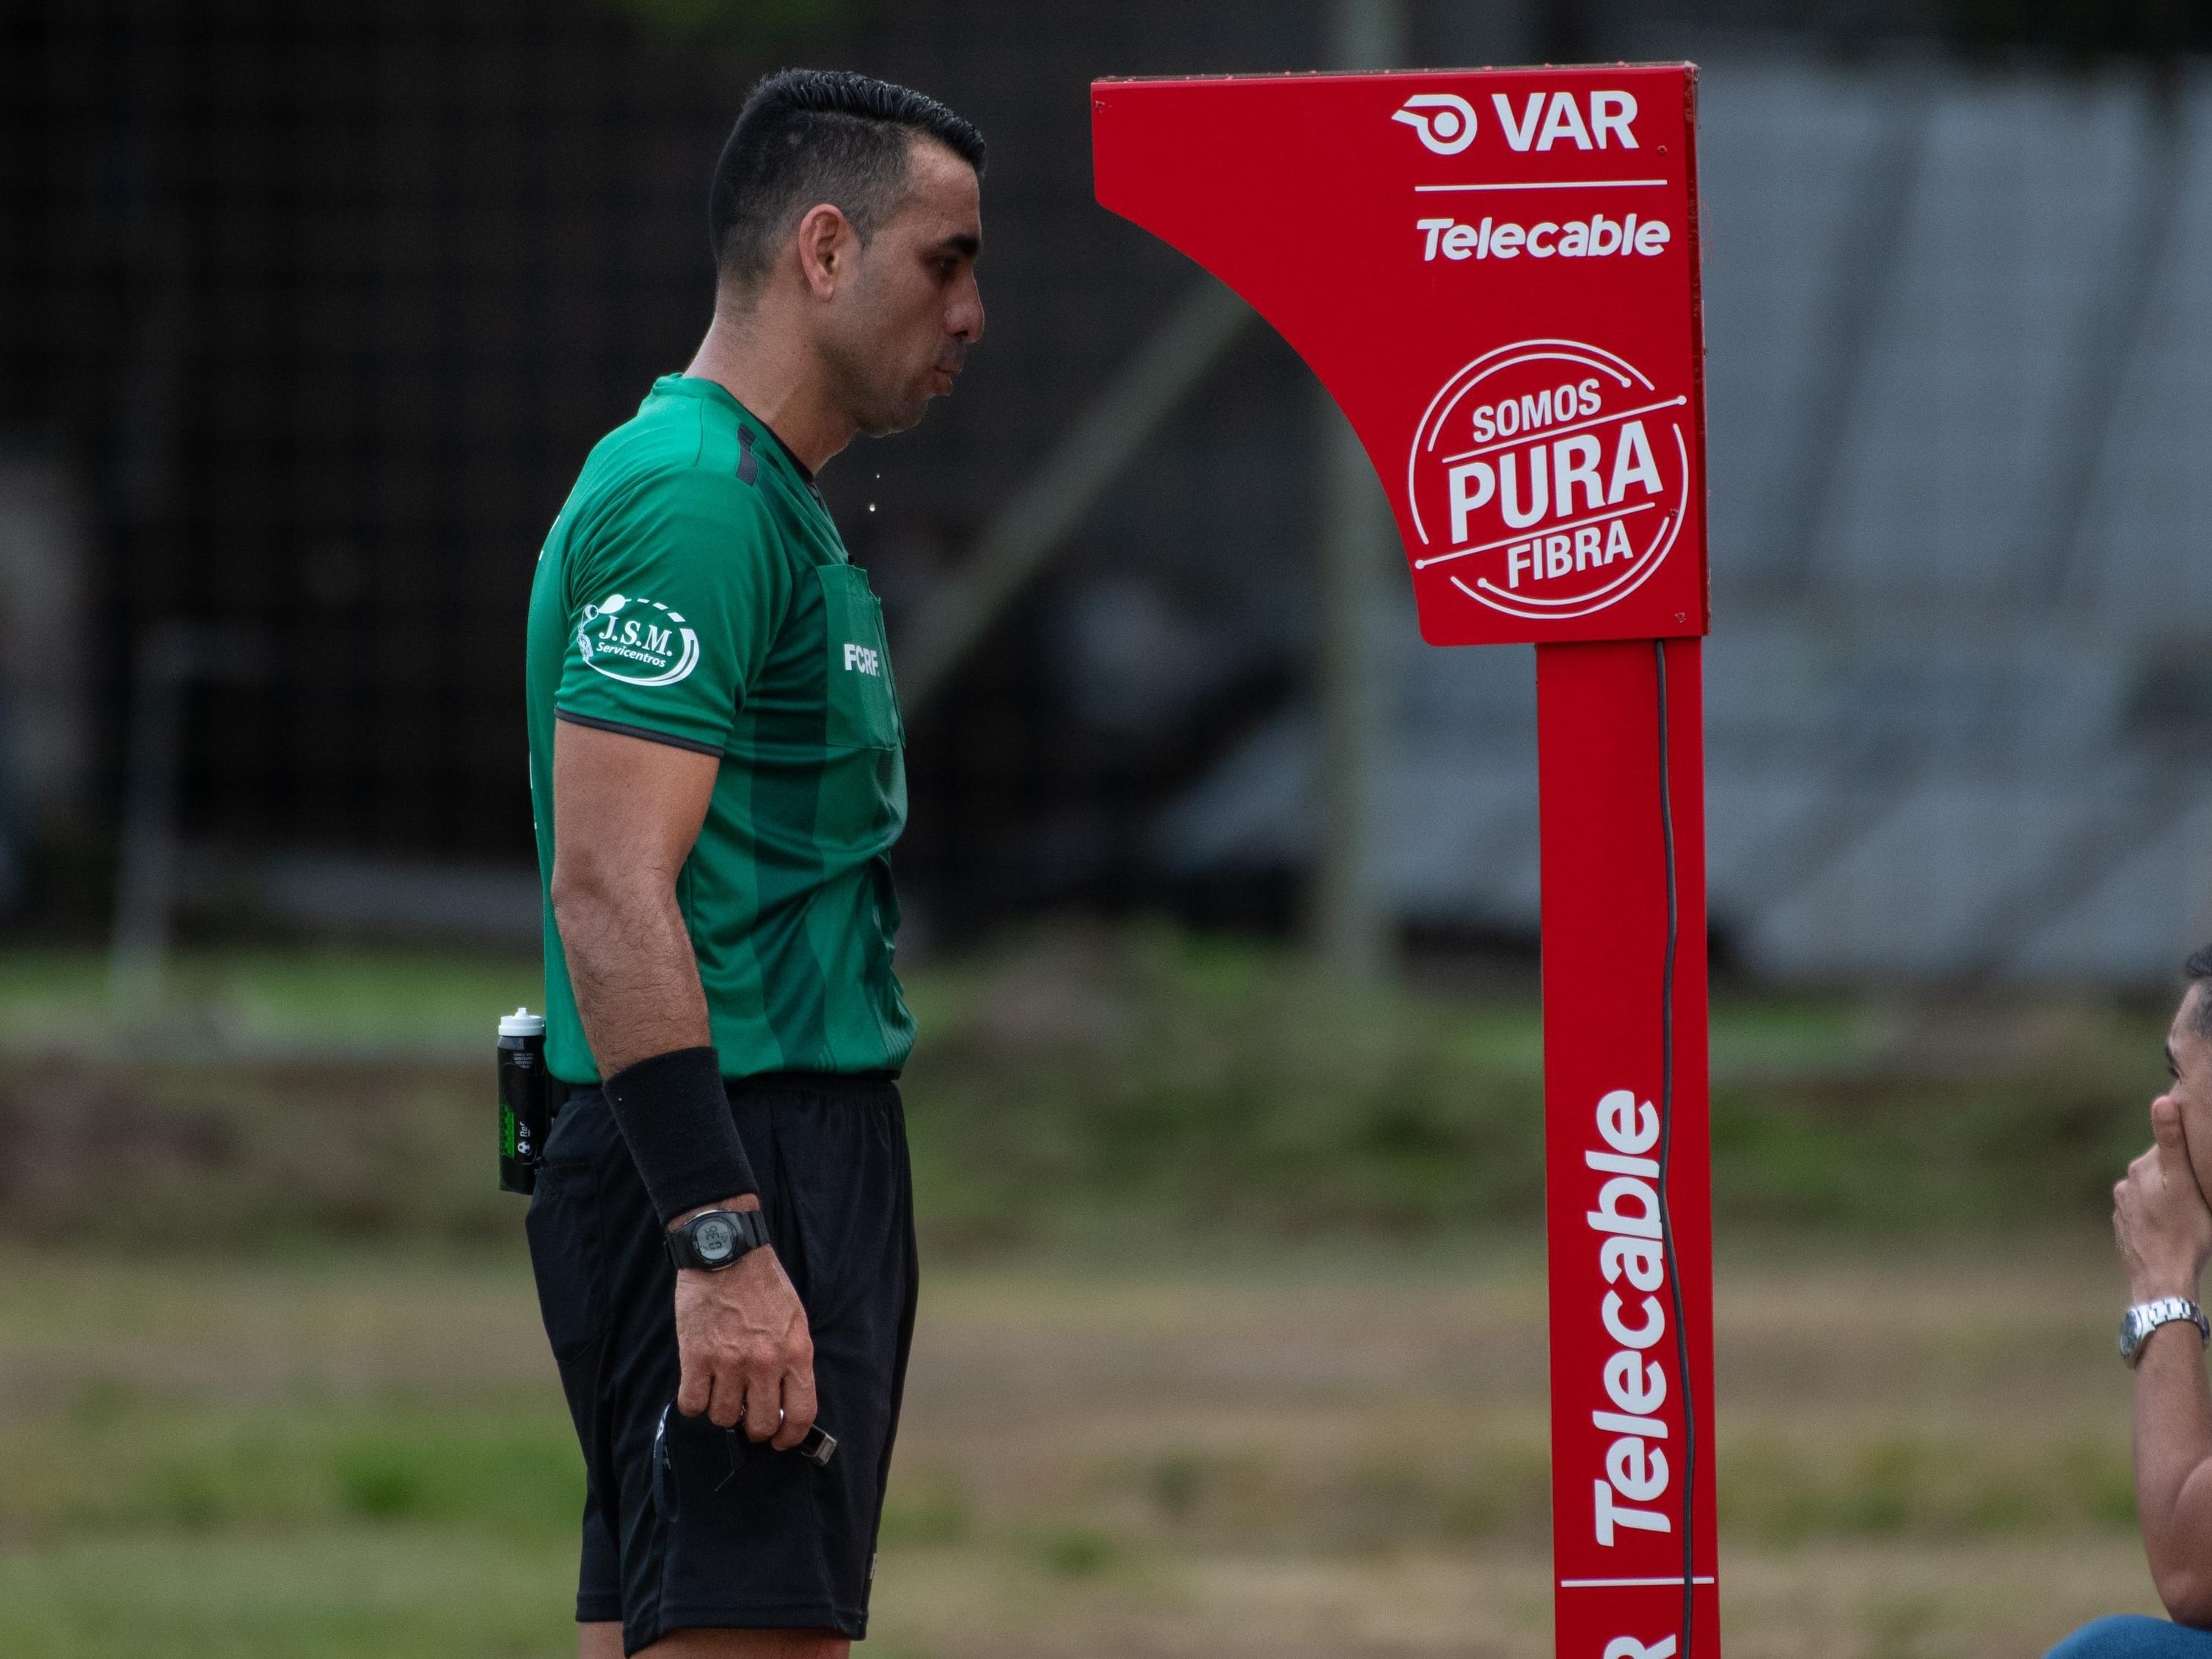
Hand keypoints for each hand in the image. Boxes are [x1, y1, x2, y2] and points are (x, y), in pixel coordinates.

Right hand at [671, 1202, 815, 1449]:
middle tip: (746, 1413)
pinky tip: (699, 1384)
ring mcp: (729, 1362)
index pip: (800, 1413)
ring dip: (721, 1410)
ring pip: (723, 1417)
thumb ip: (793, 1361)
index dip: (790, 1436)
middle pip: (759, 1424)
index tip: (781, 1440)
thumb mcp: (795, 1321)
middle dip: (753, 1426)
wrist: (728, 1253)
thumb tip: (785, 1402)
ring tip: (722, 1389)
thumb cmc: (764, 1286)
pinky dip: (694, 1401)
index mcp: (795, 1353)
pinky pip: (692, 1404)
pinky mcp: (696, 1357)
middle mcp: (764, 1363)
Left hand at [2115, 1096, 2211, 1304]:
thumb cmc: (2186, 1234)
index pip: (2170, 1143)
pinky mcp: (2123, 1221)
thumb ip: (2174, 1143)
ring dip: (2167, 1194)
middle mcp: (2128, 1181)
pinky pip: (2144, 1208)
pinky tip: (2170, 1225)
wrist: (2162, 1279)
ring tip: (2186, 1214)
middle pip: (2160, 1166)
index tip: (2202, 1152)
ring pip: (2152, 1188)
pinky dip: (2157, 1211)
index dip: (2189, 1144)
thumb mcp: (2189, 1185)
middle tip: (2199, 1193)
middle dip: (2179, 1173)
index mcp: (2146, 1167)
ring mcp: (2123, 1203)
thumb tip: (2161, 1100)